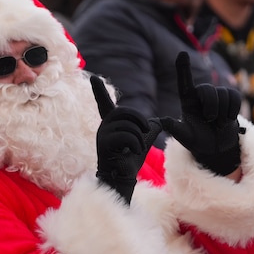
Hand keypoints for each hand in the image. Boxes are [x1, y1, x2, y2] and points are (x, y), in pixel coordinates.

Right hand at [90, 76, 161, 204]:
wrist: (122, 176)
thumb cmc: (131, 159)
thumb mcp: (143, 140)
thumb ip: (150, 129)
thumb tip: (160, 121)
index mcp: (111, 122)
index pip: (104, 103)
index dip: (99, 91)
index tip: (93, 77)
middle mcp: (104, 125)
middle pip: (124, 111)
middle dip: (139, 119)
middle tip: (147, 129)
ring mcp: (102, 134)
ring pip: (127, 125)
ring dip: (139, 137)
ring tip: (138, 148)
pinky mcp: (104, 144)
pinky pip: (124, 136)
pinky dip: (135, 143)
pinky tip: (134, 151)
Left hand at [160, 52, 242, 175]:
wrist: (216, 148)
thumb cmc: (197, 140)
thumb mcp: (183, 135)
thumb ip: (173, 127)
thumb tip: (159, 121)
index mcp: (187, 99)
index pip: (184, 81)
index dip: (183, 67)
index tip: (182, 53)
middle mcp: (201, 94)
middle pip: (208, 89)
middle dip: (211, 107)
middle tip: (210, 120)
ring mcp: (216, 95)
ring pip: (223, 94)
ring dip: (222, 113)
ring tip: (218, 123)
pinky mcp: (230, 98)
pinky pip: (235, 96)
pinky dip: (232, 110)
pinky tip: (228, 119)